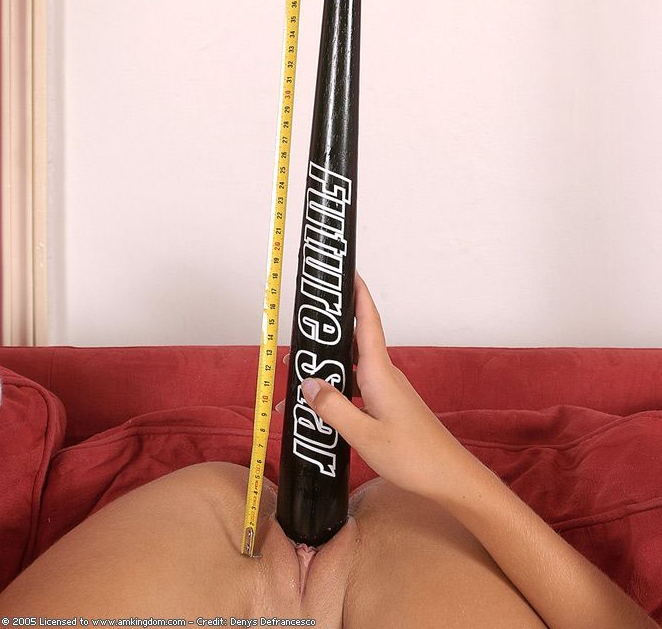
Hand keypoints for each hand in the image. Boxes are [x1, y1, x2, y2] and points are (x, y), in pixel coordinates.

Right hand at [276, 272, 466, 500]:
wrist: (450, 478)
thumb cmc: (412, 456)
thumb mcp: (364, 435)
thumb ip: (333, 408)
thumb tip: (308, 381)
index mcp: (379, 373)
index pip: (367, 321)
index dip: (358, 293)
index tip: (347, 269)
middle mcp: (384, 375)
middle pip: (354, 341)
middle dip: (328, 332)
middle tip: (299, 332)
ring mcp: (388, 390)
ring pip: (353, 367)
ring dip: (329, 367)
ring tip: (298, 374)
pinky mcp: (389, 406)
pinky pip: (358, 387)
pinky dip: (338, 390)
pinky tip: (322, 407)